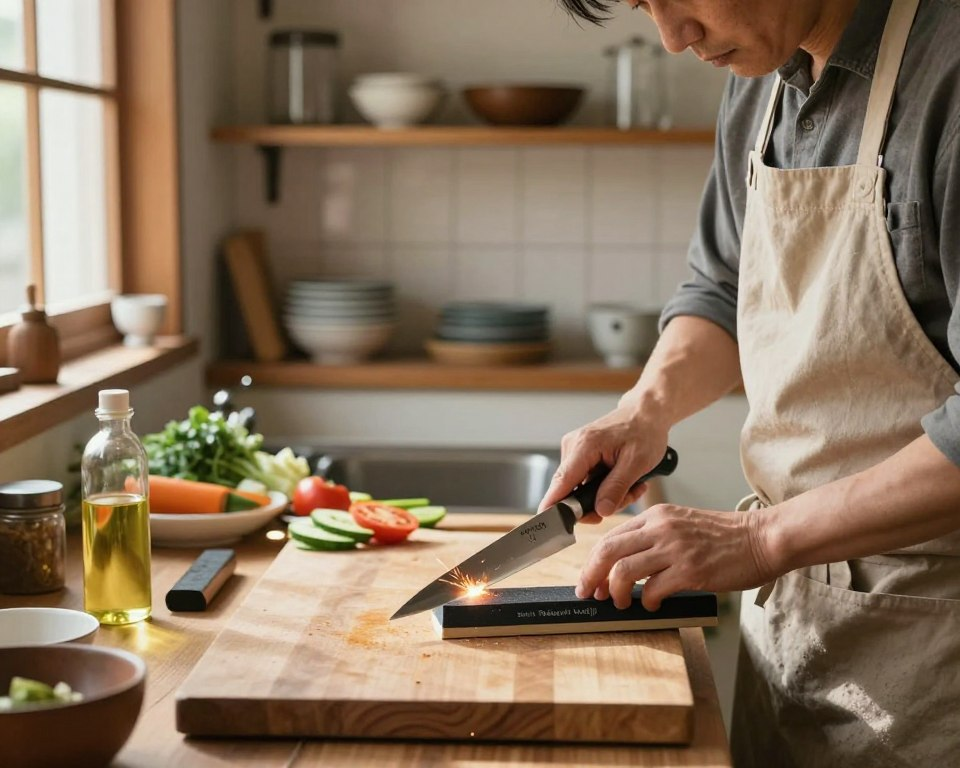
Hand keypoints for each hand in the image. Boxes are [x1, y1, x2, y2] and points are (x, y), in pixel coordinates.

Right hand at [538, 406, 668, 519]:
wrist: (646, 413)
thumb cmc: (644, 432)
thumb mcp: (637, 463)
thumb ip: (616, 488)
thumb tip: (600, 511)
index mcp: (585, 445)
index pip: (562, 482)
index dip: (554, 506)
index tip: (549, 525)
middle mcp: (573, 446)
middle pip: (571, 490)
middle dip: (598, 503)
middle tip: (627, 498)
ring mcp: (574, 450)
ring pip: (580, 488)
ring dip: (605, 495)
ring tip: (632, 486)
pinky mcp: (579, 454)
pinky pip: (585, 481)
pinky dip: (604, 486)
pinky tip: (623, 480)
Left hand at [576, 503, 777, 610]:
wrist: (763, 538)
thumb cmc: (726, 537)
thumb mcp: (682, 524)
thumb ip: (654, 536)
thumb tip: (624, 562)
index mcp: (657, 516)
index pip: (610, 536)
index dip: (593, 561)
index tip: (589, 578)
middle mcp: (661, 527)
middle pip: (607, 551)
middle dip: (591, 576)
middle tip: (590, 594)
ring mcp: (675, 548)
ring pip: (623, 571)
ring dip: (615, 592)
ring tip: (621, 603)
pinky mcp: (691, 570)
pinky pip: (652, 589)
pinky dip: (645, 602)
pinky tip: (652, 605)